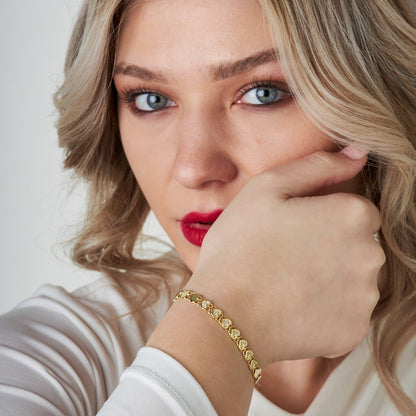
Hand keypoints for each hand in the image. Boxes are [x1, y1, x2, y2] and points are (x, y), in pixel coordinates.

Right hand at [188, 147, 384, 366]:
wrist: (227, 313)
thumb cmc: (241, 245)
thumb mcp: (267, 188)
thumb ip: (317, 165)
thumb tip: (358, 152)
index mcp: (353, 215)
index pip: (356, 210)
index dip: (324, 217)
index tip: (295, 229)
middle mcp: (371, 255)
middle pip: (360, 244)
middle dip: (332, 246)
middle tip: (288, 256)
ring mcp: (365, 297)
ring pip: (355, 279)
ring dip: (331, 278)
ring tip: (289, 283)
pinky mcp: (354, 331)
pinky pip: (347, 313)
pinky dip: (327, 310)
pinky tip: (295, 307)